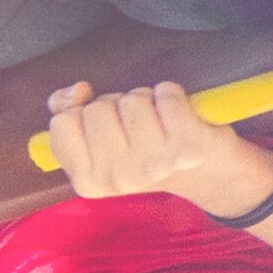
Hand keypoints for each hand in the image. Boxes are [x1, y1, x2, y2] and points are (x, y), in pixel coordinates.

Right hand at [44, 80, 272, 218]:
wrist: (210, 176)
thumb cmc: (147, 152)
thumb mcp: (99, 143)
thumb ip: (67, 113)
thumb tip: (75, 91)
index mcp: (89, 181)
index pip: (62, 123)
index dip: (81, 113)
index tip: (104, 125)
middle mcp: (119, 177)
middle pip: (95, 108)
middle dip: (114, 105)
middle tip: (136, 126)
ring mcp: (154, 164)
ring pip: (130, 99)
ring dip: (145, 100)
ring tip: (159, 122)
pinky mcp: (188, 146)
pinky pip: (165, 94)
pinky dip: (172, 94)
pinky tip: (180, 115)